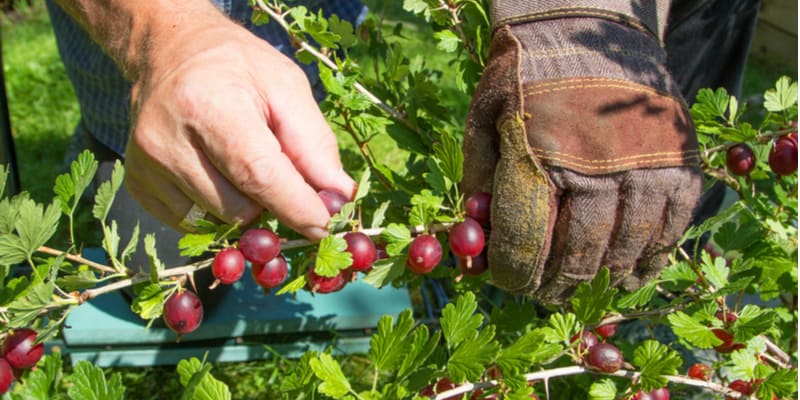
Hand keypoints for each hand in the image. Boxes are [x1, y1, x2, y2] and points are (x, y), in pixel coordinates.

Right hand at [123, 7, 354, 239]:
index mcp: (208, 105)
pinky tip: (216, 174)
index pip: (258, 174)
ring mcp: (146, 166)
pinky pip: (192, 225)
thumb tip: (339, 198)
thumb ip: (314, 144)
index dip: (296, 207)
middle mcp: (167, 140)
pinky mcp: (137, 185)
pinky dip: (215, 211)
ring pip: (216, 222)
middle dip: (272, 204)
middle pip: (238, 208)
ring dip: (244, 208)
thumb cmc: (236, 67)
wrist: (169, 50)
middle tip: (280, 175)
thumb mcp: (286, 86)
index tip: (324, 226)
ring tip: (241, 165)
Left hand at [462, 15, 701, 303]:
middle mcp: (594, 167)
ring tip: (582, 290)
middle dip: (555, 284)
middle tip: (545, 294)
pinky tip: (631, 274)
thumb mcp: (484, 121)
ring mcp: (643, 167)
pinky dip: (649, 259)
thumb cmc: (525, 78)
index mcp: (537, 155)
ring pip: (623, 250)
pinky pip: (668, 230)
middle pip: (577, 255)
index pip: (525, 241)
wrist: (585, 27)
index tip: (510, 281)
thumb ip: (480, 187)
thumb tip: (476, 249)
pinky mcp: (679, 164)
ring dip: (600, 280)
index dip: (515, 274)